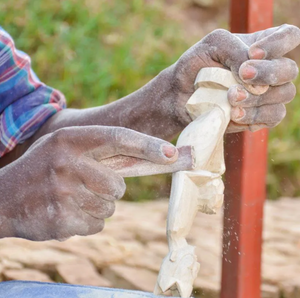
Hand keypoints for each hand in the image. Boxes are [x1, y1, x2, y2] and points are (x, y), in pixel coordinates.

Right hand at [0, 126, 177, 240]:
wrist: (4, 198)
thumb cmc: (46, 170)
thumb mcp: (68, 150)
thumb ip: (106, 154)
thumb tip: (156, 158)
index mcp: (71, 139)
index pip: (119, 138)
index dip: (148, 146)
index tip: (173, 154)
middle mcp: (66, 162)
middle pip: (118, 184)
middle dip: (110, 189)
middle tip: (84, 185)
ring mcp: (62, 192)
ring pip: (109, 207)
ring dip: (96, 206)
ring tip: (70, 198)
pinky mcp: (61, 219)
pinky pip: (96, 225)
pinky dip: (86, 222)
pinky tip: (64, 212)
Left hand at [168, 24, 299, 131]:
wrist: (180, 95)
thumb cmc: (196, 66)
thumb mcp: (213, 46)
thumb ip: (236, 51)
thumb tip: (255, 80)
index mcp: (261, 48)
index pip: (289, 37)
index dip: (278, 44)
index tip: (252, 54)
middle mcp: (268, 70)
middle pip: (289, 69)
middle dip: (267, 73)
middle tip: (242, 75)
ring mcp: (267, 95)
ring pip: (284, 94)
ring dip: (257, 98)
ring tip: (231, 98)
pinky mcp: (259, 116)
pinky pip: (273, 116)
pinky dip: (254, 116)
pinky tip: (234, 115)